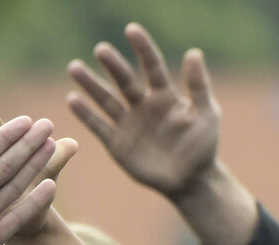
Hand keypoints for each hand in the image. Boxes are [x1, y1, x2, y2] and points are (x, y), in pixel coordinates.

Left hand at [0, 117, 56, 244]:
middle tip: (47, 125)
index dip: (4, 136)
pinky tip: (50, 186)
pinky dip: (32, 203)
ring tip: (52, 147)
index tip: (24, 120)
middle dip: (26, 146)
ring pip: (13, 186)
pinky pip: (15, 218)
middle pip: (4, 165)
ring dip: (33, 167)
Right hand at [67, 23, 219, 195]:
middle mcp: (142, 106)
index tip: (131, 30)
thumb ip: (199, 85)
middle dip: (112, 65)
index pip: (152, 67)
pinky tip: (71, 99)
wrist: (190, 180)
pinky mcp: (117, 143)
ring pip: (106, 100)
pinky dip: (85, 114)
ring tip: (74, 67)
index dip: (142, 49)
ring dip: (90, 85)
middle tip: (100, 49)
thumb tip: (193, 52)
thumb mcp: (207, 114)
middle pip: (124, 81)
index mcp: (164, 96)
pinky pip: (99, 126)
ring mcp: (128, 124)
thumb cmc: (202, 146)